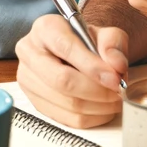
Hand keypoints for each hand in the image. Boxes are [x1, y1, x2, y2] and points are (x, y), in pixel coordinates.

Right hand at [15, 14, 128, 128]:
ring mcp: (28, 79)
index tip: (115, 79)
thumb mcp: (104, 33)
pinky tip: (103, 109)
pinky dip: (89, 117)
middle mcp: (30, 52)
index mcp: (45, 28)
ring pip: (65, 102)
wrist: (73, 51)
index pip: (66, 48)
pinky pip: (65, 118)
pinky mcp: (34, 101)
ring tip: (115, 100)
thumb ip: (113, 44)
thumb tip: (117, 66)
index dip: (93, 67)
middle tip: (118, 92)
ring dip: (97, 107)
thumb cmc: (87, 41)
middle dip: (96, 91)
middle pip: (62, 80)